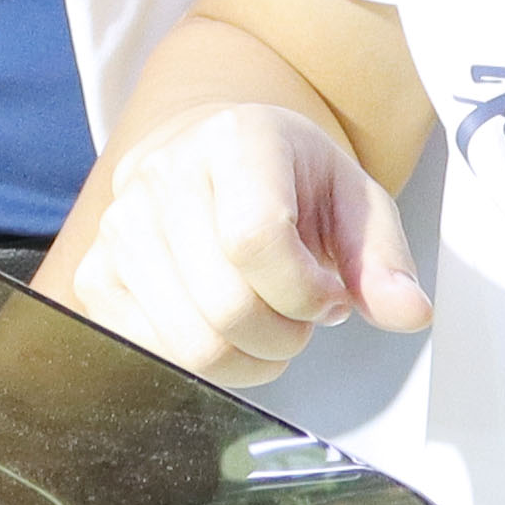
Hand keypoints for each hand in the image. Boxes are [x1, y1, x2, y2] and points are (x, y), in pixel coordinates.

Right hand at [66, 101, 429, 388]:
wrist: (210, 152)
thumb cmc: (288, 178)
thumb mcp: (353, 201)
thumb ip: (383, 259)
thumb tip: (408, 312)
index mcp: (235, 139)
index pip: (255, 240)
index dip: (305, 292)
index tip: (328, 297)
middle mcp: (164, 175)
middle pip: (226, 306)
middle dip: (284, 337)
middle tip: (300, 318)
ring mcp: (120, 227)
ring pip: (191, 344)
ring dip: (247, 357)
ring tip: (265, 321)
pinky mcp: (96, 274)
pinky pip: (151, 355)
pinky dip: (203, 364)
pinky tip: (221, 327)